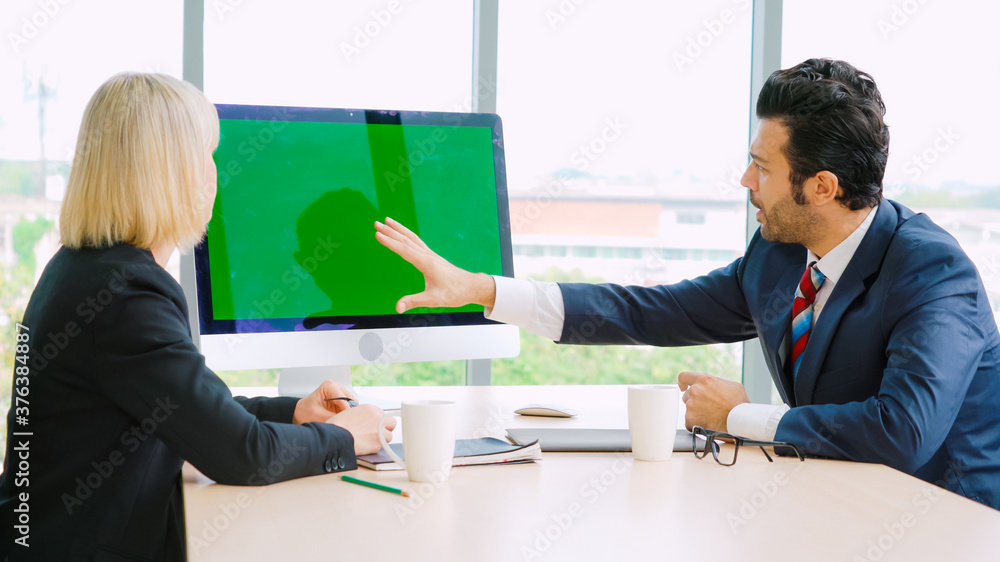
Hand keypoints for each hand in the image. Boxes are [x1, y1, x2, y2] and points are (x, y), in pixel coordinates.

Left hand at [292, 380, 357, 424]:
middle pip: (352, 402)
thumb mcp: (316, 416)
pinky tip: (340, 421)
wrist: (302, 412)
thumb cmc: (306, 411)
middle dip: (348, 414)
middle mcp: (338, 387)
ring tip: (340, 423)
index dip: (347, 414)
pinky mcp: (343, 400)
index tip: (346, 424)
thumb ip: (331, 417)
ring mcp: (341, 393)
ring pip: (353, 406)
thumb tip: (345, 422)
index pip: (345, 401)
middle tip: (343, 425)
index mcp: (330, 386)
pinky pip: (351, 409)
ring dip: (348, 415)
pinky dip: (347, 416)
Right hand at [326, 405, 396, 455]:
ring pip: (389, 435)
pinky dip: (375, 447)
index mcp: (370, 408)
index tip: (374, 425)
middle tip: (378, 433)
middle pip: (391, 422)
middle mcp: (377, 417)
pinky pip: (382, 446)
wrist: (336, 437)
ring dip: (382, 439)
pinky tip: (366, 446)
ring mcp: (380, 430)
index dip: (378, 421)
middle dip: (386, 428)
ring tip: (370, 442)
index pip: (381, 413)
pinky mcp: (379, 442)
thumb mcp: (350, 413)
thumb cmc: (338, 426)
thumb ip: (361, 416)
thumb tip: (364, 421)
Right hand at [374, 217, 495, 310]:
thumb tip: (398, 307)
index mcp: (426, 263)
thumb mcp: (433, 300)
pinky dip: (407, 235)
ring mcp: (431, 254)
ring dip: (398, 229)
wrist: (470, 287)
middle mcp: (428, 255)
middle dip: (390, 231)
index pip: (404, 250)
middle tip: (376, 223)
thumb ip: (414, 301)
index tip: (378, 234)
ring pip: (412, 238)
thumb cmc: (455, 293)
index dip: (390, 242)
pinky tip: (403, 234)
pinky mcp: (432, 257)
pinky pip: (417, 242)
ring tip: (387, 220)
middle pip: (406, 240)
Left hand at [677, 372, 749, 431]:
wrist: (741, 422)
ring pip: (689, 409)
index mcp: (704, 380)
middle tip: (708, 407)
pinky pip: (689, 422)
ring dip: (696, 412)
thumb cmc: (739, 404)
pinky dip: (696, 424)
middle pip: (687, 395)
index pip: (683, 377)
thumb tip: (710, 385)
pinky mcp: (690, 419)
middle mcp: (695, 391)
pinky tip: (708, 423)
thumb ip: (716, 382)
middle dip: (695, 401)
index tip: (683, 387)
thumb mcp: (731, 385)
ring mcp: (691, 405)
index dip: (682, 382)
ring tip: (711, 416)